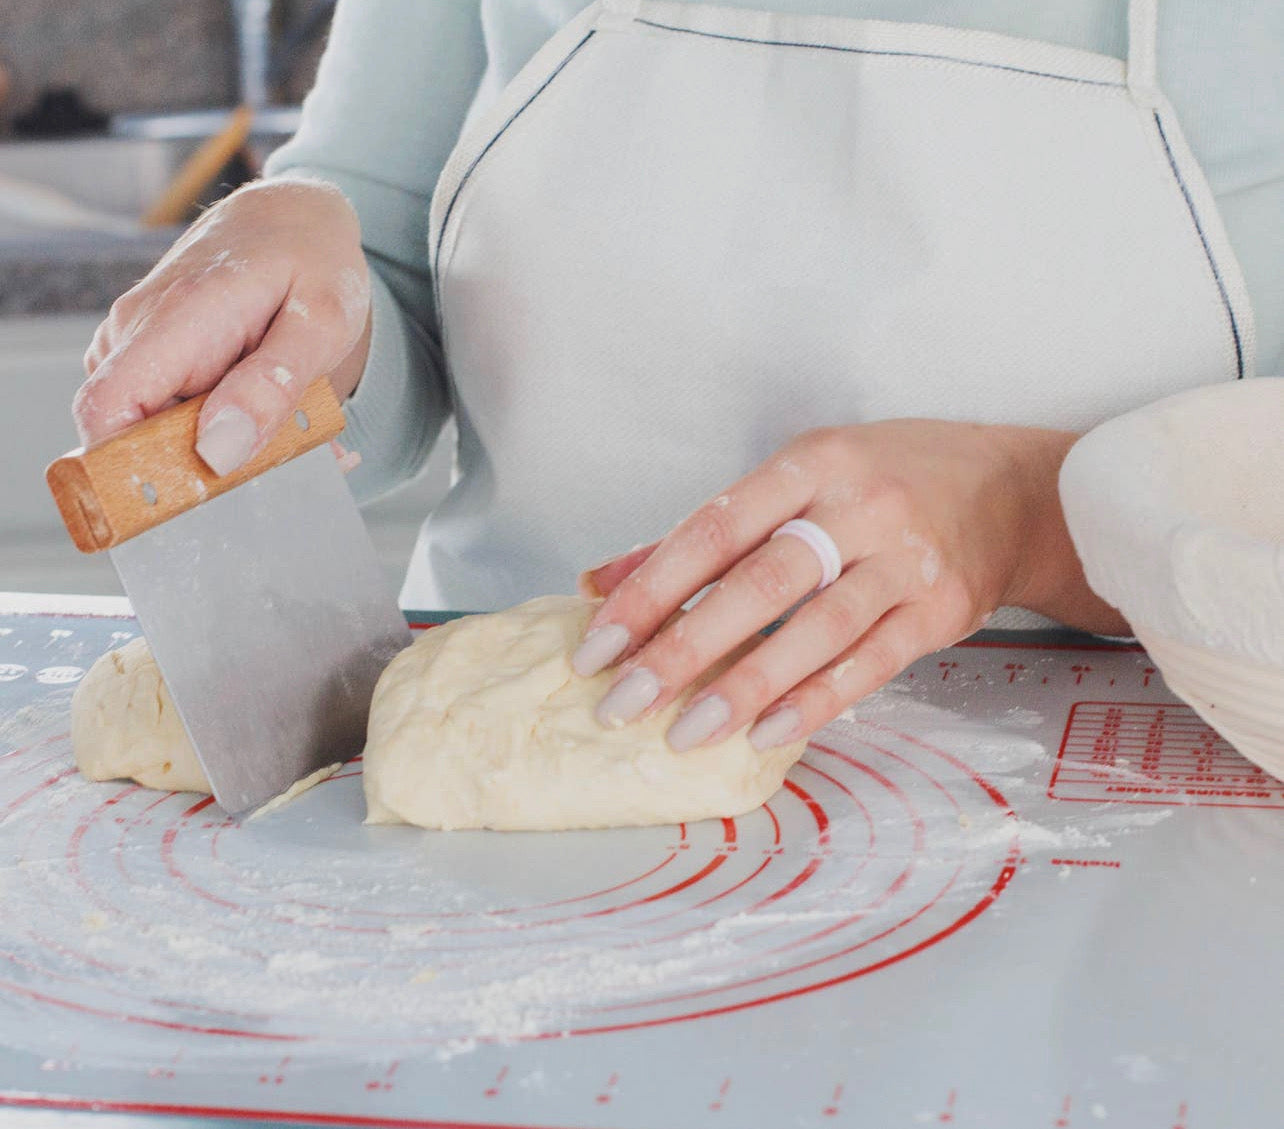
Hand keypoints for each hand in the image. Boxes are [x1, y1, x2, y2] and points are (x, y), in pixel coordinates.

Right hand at [74, 179, 372, 474]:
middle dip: (202, 469)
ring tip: (292, 435)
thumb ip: (272, 385)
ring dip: (222, 450)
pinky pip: (172, 411)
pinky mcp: (156, 355)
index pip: (106, 412)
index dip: (129, 468)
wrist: (297, 217)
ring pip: (156, 429)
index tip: (190, 500)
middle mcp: (139, 332)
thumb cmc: (314, 260)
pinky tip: (274, 419)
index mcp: (175, 322)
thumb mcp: (321, 321)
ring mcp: (141, 342)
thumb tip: (219, 449)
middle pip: (132, 434)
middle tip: (282, 467)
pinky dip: (222, 429)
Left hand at [573, 420, 1126, 751]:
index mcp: (810, 463)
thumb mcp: (800, 477)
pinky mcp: (942, 611)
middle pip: (759, 582)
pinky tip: (766, 734)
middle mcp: (858, 505)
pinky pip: (871, 662)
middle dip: (682, 647)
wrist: (1013, 489)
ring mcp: (906, 560)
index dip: (649, 590)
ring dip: (744, 686)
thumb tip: (604, 582)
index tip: (597, 646)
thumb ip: (705, 533)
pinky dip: (817, 701)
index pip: (712, 529)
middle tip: (622, 704)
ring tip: (683, 733)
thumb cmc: (885, 481)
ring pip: (815, 628)